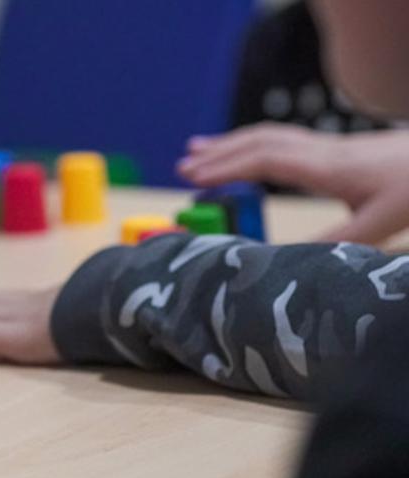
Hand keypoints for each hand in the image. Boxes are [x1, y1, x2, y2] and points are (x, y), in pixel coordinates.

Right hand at [177, 123, 408, 244]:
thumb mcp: (378, 224)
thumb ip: (333, 244)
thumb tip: (286, 261)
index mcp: (327, 167)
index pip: (264, 160)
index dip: (225, 168)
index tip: (192, 178)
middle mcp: (322, 151)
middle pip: (259, 142)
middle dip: (218, 154)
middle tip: (181, 168)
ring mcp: (330, 147)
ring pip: (270, 135)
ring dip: (231, 143)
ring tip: (196, 150)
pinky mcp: (338, 150)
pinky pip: (285, 140)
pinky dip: (254, 144)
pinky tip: (247, 154)